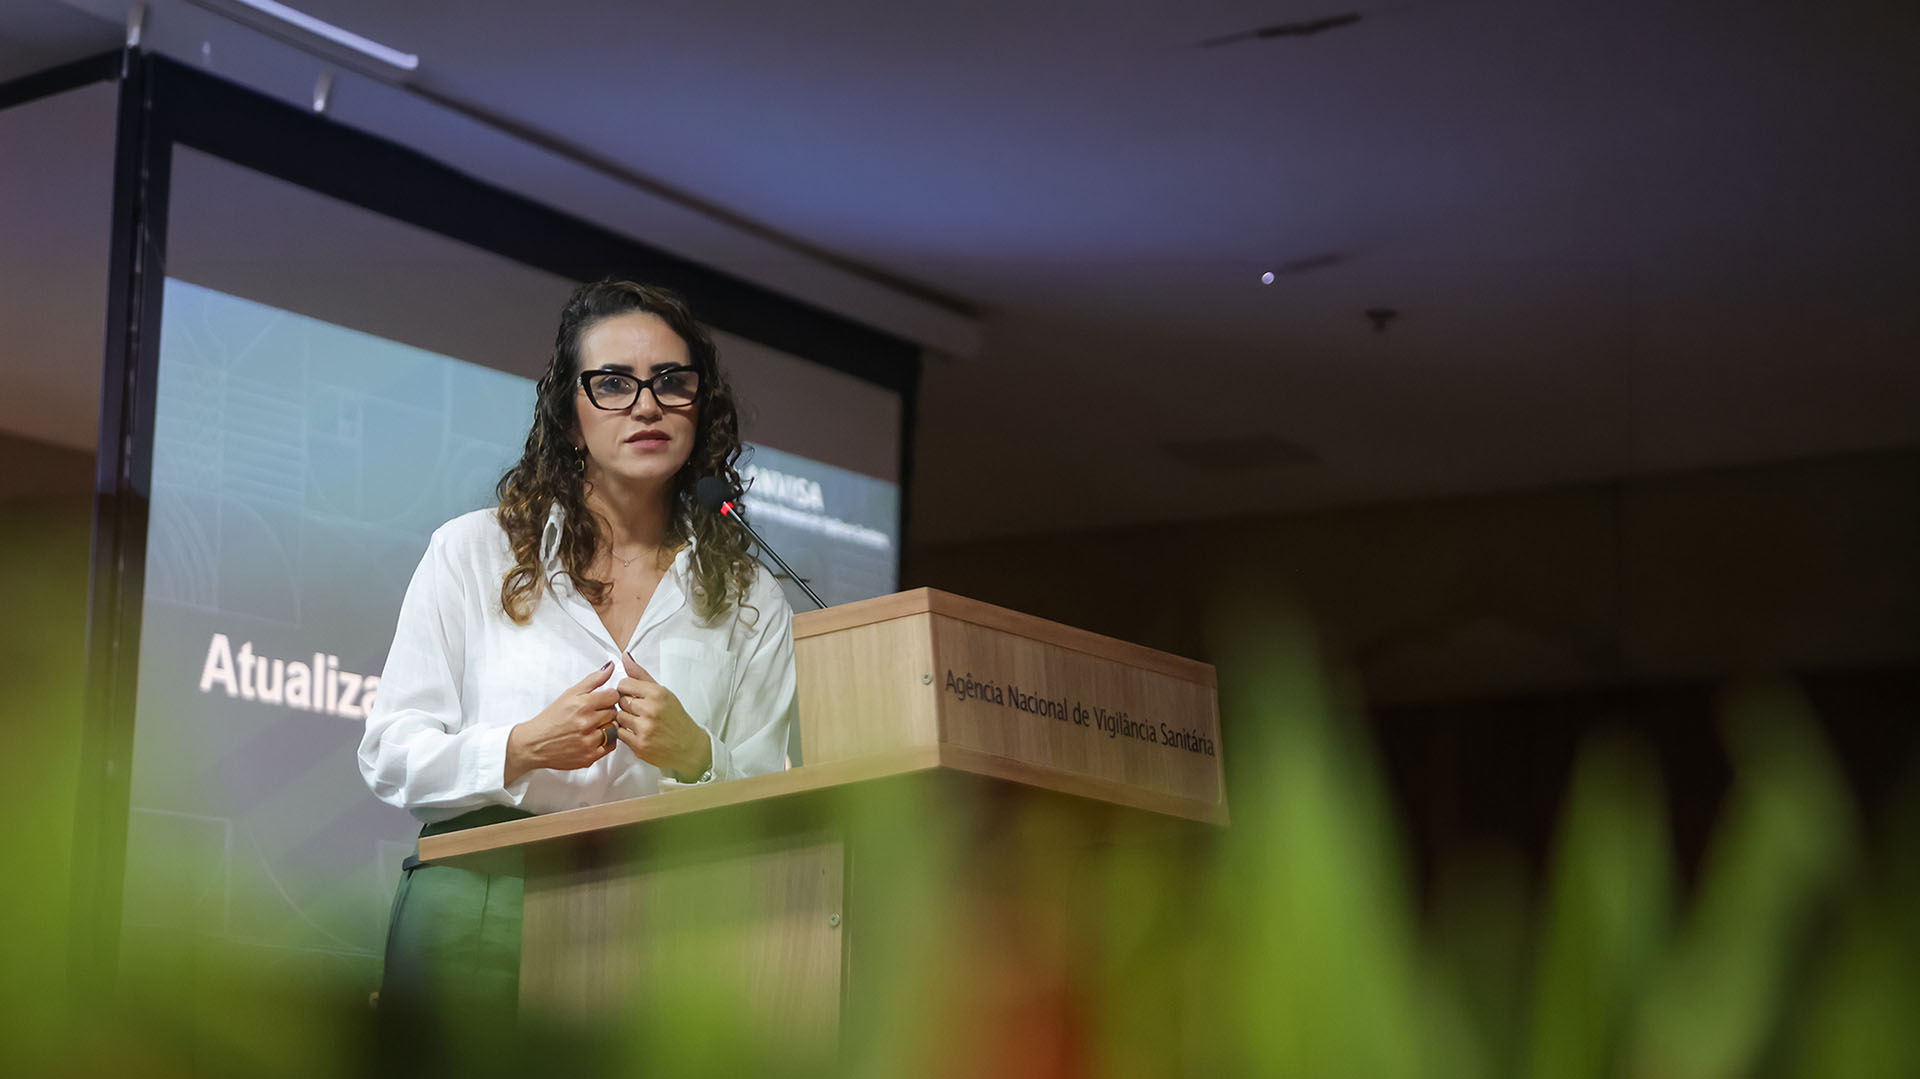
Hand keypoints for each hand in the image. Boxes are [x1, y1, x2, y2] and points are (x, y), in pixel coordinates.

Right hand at [504, 661, 620, 783]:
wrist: (535, 743)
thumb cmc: (551, 718)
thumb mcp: (570, 694)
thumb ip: (593, 680)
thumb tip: (610, 667)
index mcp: (583, 705)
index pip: (613, 696)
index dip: (609, 697)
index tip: (603, 700)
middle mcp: (587, 723)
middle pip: (614, 712)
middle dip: (607, 711)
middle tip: (595, 713)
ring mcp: (589, 741)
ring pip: (614, 729)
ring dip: (607, 726)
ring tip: (594, 726)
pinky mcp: (589, 756)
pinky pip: (610, 746)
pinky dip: (605, 741)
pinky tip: (593, 737)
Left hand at [610, 652, 713, 780]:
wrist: (688, 746)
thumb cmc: (675, 718)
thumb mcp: (663, 692)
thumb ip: (641, 675)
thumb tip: (625, 657)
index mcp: (657, 693)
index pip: (624, 684)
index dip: (626, 689)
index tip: (634, 695)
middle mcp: (651, 710)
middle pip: (620, 700)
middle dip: (627, 705)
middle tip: (639, 710)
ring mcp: (645, 728)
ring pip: (618, 717)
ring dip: (625, 719)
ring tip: (639, 721)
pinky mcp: (640, 745)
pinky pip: (620, 733)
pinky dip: (626, 733)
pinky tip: (637, 732)